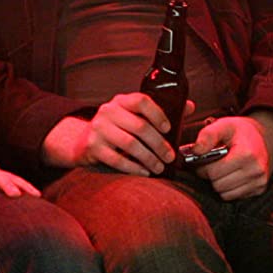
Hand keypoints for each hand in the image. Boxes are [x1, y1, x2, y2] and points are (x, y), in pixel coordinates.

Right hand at [40, 93, 190, 174]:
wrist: (83, 141)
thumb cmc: (118, 129)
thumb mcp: (133, 116)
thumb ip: (160, 112)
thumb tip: (189, 107)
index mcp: (121, 101)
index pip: (141, 101)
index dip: (158, 114)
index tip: (168, 129)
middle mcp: (108, 111)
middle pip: (140, 127)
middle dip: (159, 144)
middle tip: (170, 157)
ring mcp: (98, 128)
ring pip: (130, 144)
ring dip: (149, 158)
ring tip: (159, 167)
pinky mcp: (92, 147)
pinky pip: (117, 159)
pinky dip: (134, 167)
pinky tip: (144, 172)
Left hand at [192, 111, 272, 200]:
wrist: (263, 137)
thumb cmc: (239, 132)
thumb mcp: (223, 125)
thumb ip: (208, 135)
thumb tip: (196, 151)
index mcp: (247, 154)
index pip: (214, 172)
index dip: (203, 167)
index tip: (202, 161)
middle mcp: (256, 170)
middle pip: (219, 185)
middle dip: (210, 176)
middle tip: (210, 166)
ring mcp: (259, 181)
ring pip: (226, 195)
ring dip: (219, 184)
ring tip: (220, 170)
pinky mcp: (260, 189)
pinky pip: (235, 197)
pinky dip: (229, 189)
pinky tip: (230, 176)